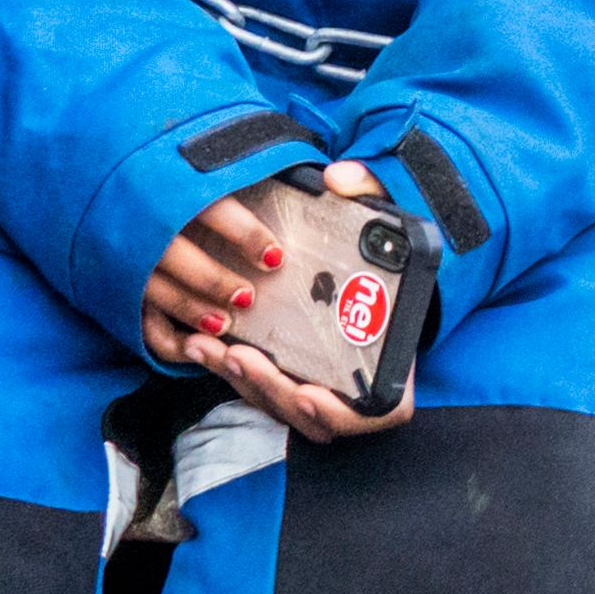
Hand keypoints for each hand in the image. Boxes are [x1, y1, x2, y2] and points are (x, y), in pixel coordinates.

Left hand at [155, 176, 414, 441]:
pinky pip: (260, 390)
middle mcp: (359, 384)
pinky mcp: (291, 376)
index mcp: (395, 360)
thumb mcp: (387, 212)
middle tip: (239, 357)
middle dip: (271, 389)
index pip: (381, 411)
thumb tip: (339, 178)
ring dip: (242, 382)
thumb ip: (371, 190)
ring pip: (280, 405)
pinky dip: (232, 372)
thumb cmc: (386, 248)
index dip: (342, 412)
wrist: (376, 265)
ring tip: (207, 347)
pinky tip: (200, 343)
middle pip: (314, 415)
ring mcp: (323, 385)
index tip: (309, 393)